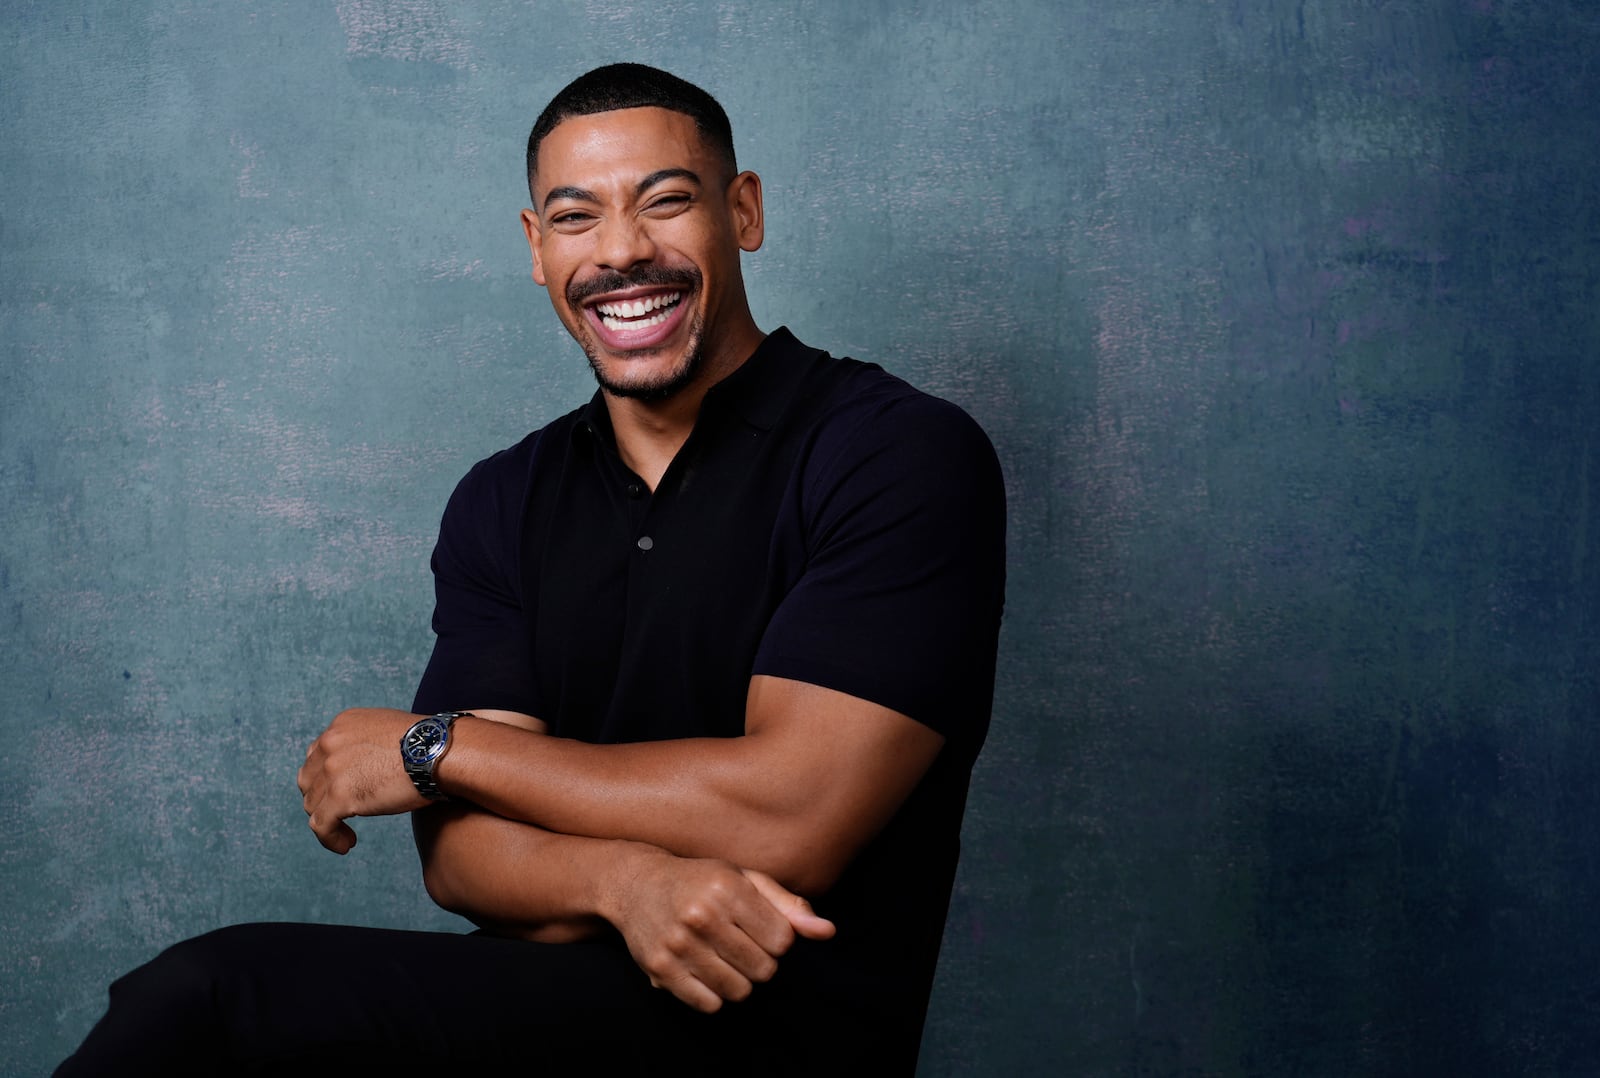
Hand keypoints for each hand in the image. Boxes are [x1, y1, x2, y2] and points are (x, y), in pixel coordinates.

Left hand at [297, 707, 427, 853]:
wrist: (439, 751)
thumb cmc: (427, 745)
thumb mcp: (387, 730)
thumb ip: (366, 742)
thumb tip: (366, 765)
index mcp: (341, 725)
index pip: (317, 756)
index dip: (325, 779)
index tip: (341, 793)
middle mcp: (330, 743)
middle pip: (308, 780)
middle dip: (321, 799)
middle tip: (341, 814)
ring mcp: (332, 769)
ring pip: (312, 805)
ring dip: (328, 822)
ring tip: (347, 835)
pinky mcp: (340, 795)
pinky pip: (321, 825)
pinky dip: (330, 839)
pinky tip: (346, 845)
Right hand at [602, 845, 835, 1012]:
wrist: (636, 885)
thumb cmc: (701, 881)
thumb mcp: (745, 880)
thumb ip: (788, 906)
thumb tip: (828, 932)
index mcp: (728, 887)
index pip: (783, 941)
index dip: (777, 939)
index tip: (759, 928)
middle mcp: (702, 915)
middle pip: (764, 969)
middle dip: (760, 962)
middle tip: (740, 944)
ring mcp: (678, 944)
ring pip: (739, 991)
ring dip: (739, 980)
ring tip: (724, 958)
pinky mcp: (660, 969)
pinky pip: (710, 1004)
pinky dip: (714, 994)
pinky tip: (705, 970)